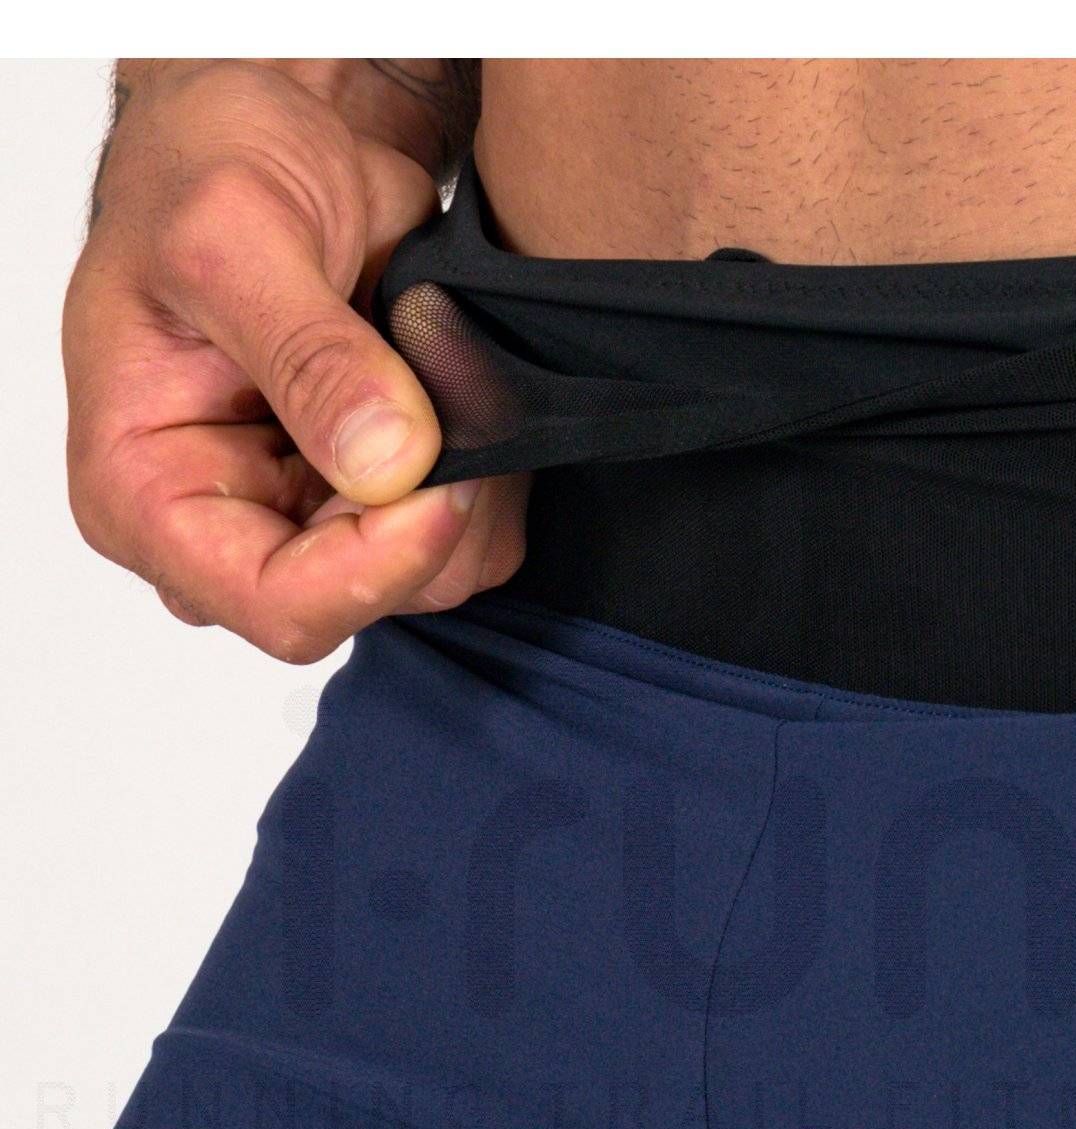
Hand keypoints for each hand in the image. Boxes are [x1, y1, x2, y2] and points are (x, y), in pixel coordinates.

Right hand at [64, 60, 527, 661]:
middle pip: (364, 603)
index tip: (439, 482)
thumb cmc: (203, 170)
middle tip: (449, 390)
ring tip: (443, 363)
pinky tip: (459, 386)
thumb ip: (308, 354)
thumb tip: (384, 461)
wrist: (266, 134)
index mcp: (144, 496)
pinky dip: (491, 471)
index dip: (375, 564)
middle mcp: (222, 532)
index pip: (277, 606)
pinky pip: (470, 537)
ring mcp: (303, 524)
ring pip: (431, 577)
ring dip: (469, 482)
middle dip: (429, 511)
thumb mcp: (235, 233)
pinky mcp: (373, 504)